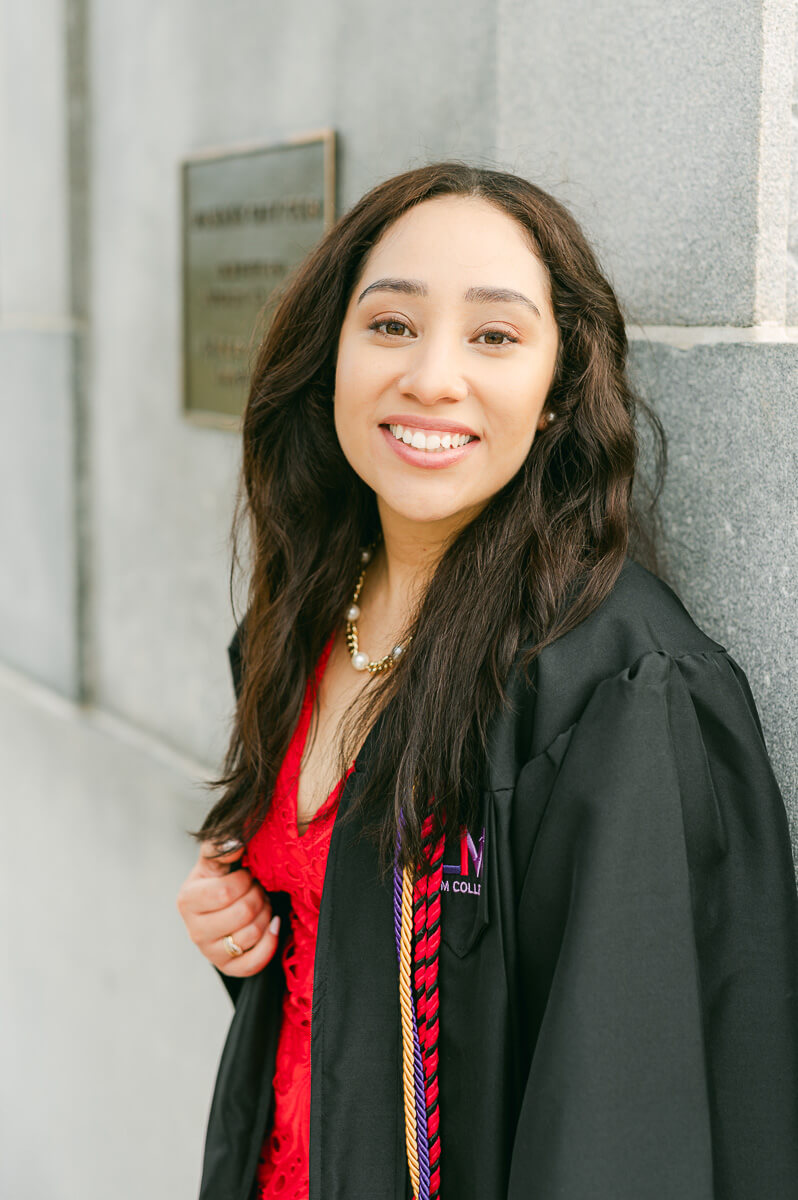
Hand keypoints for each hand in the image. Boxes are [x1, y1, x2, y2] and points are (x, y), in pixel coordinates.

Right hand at [176, 839, 280, 975]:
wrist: (222, 908)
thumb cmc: (219, 881)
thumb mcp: (217, 862)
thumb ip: (221, 847)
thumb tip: (233, 840)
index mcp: (187, 900)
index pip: (225, 892)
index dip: (244, 881)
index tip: (245, 875)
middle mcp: (194, 930)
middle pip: (242, 913)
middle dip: (258, 896)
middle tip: (258, 889)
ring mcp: (210, 952)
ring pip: (251, 934)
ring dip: (266, 915)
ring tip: (262, 905)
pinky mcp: (228, 968)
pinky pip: (255, 962)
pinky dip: (270, 941)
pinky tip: (272, 925)